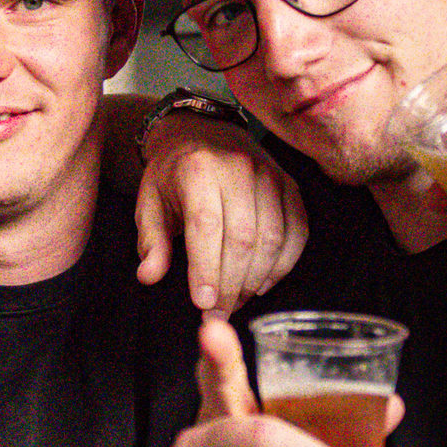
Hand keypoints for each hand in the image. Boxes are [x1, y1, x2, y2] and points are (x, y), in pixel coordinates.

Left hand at [135, 117, 308, 309]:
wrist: (202, 132)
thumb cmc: (173, 175)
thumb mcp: (149, 203)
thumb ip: (151, 241)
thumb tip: (149, 275)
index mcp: (198, 169)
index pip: (206, 226)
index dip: (207, 269)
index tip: (204, 303)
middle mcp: (238, 168)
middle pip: (243, 237)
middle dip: (232, 284)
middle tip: (219, 314)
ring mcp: (269, 175)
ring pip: (272, 238)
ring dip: (256, 279)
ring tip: (237, 302)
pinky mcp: (289, 184)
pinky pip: (297, 231)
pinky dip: (283, 264)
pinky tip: (262, 283)